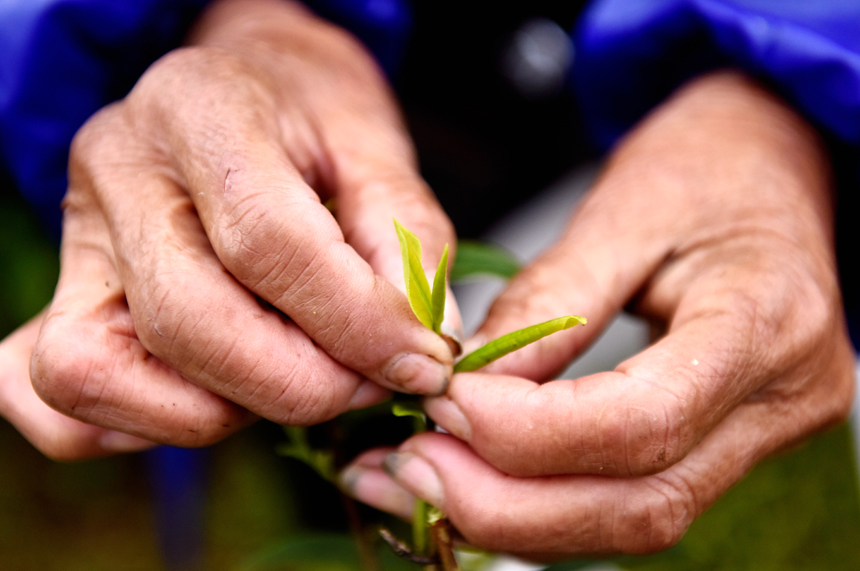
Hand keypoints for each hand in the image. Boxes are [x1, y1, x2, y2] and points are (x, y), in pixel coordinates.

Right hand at [22, 0, 456, 457]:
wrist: (249, 87)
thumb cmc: (314, 116)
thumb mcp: (378, 150)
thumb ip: (406, 241)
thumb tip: (419, 350)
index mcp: (201, 109)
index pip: (266, 241)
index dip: (356, 323)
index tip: (423, 361)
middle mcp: (117, 168)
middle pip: (187, 319)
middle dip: (302, 384)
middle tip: (372, 381)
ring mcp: (77, 236)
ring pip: (106, 371)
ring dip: (228, 408)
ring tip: (303, 373)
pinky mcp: (64, 292)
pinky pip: (61, 394)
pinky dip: (144, 421)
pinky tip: (223, 393)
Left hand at [341, 71, 855, 558]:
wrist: (772, 169)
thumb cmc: (705, 166)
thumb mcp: (622, 209)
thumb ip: (550, 303)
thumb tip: (470, 384)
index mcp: (765, 321)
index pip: (641, 422)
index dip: (526, 431)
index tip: (441, 401)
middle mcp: (782, 402)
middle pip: (639, 504)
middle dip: (508, 503)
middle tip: (411, 464)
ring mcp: (763, 435)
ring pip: (631, 522)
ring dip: (515, 519)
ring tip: (421, 477)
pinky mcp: (726, 446)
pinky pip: (628, 502)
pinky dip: (544, 506)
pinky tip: (474, 482)